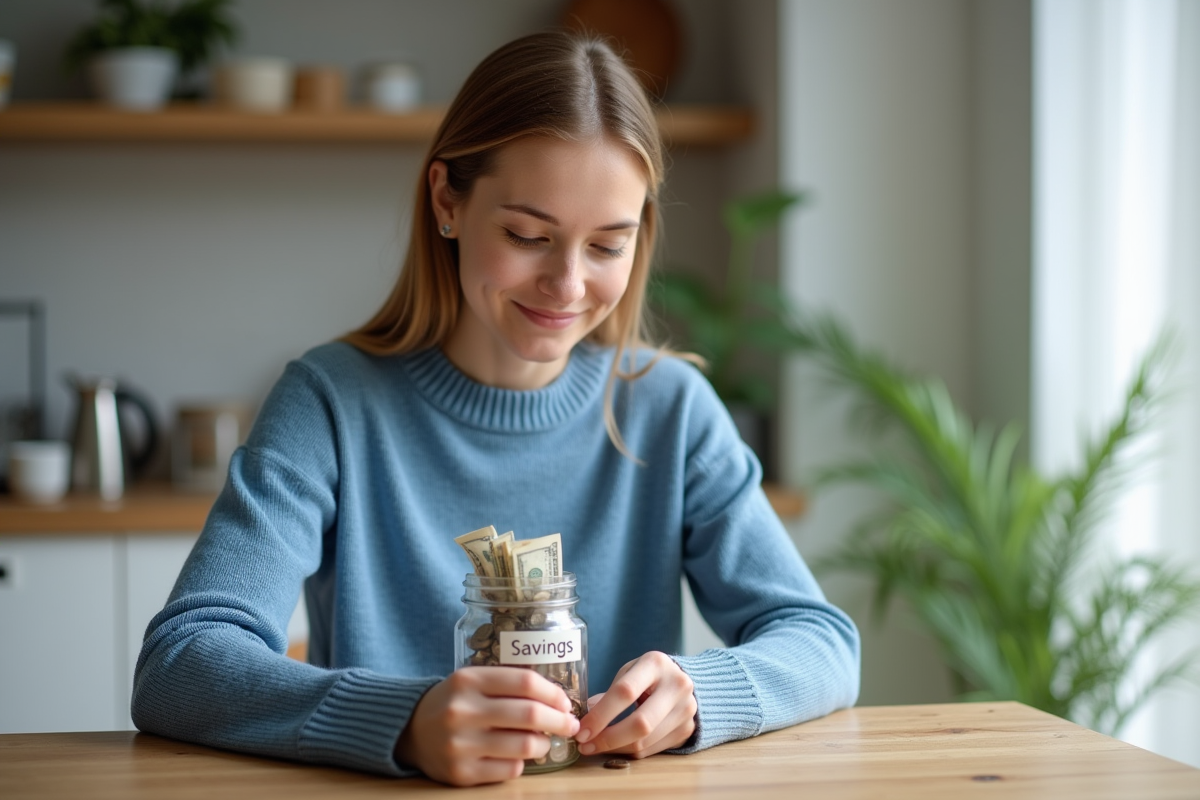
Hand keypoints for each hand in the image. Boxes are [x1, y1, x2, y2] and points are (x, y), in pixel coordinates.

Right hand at [394, 667, 579, 786]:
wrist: (409, 731)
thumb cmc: (453, 702)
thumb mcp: (472, 681)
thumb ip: (507, 685)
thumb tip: (557, 702)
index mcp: (467, 680)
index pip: (524, 682)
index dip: (552, 693)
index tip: (565, 702)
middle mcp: (462, 711)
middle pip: (530, 715)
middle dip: (559, 720)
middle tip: (570, 724)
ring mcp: (461, 745)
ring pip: (525, 746)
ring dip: (543, 744)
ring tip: (544, 741)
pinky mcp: (461, 773)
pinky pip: (510, 769)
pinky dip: (521, 762)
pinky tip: (517, 755)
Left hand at [575, 651, 696, 758]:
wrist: (681, 681)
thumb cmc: (648, 676)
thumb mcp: (629, 672)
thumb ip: (610, 693)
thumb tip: (585, 717)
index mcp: (656, 663)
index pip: (625, 692)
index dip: (601, 714)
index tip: (582, 729)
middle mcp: (676, 685)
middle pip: (640, 723)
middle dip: (608, 738)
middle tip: (586, 745)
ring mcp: (686, 709)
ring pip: (645, 741)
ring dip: (615, 749)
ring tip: (596, 747)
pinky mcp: (687, 729)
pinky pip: (652, 749)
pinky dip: (629, 751)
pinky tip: (616, 747)